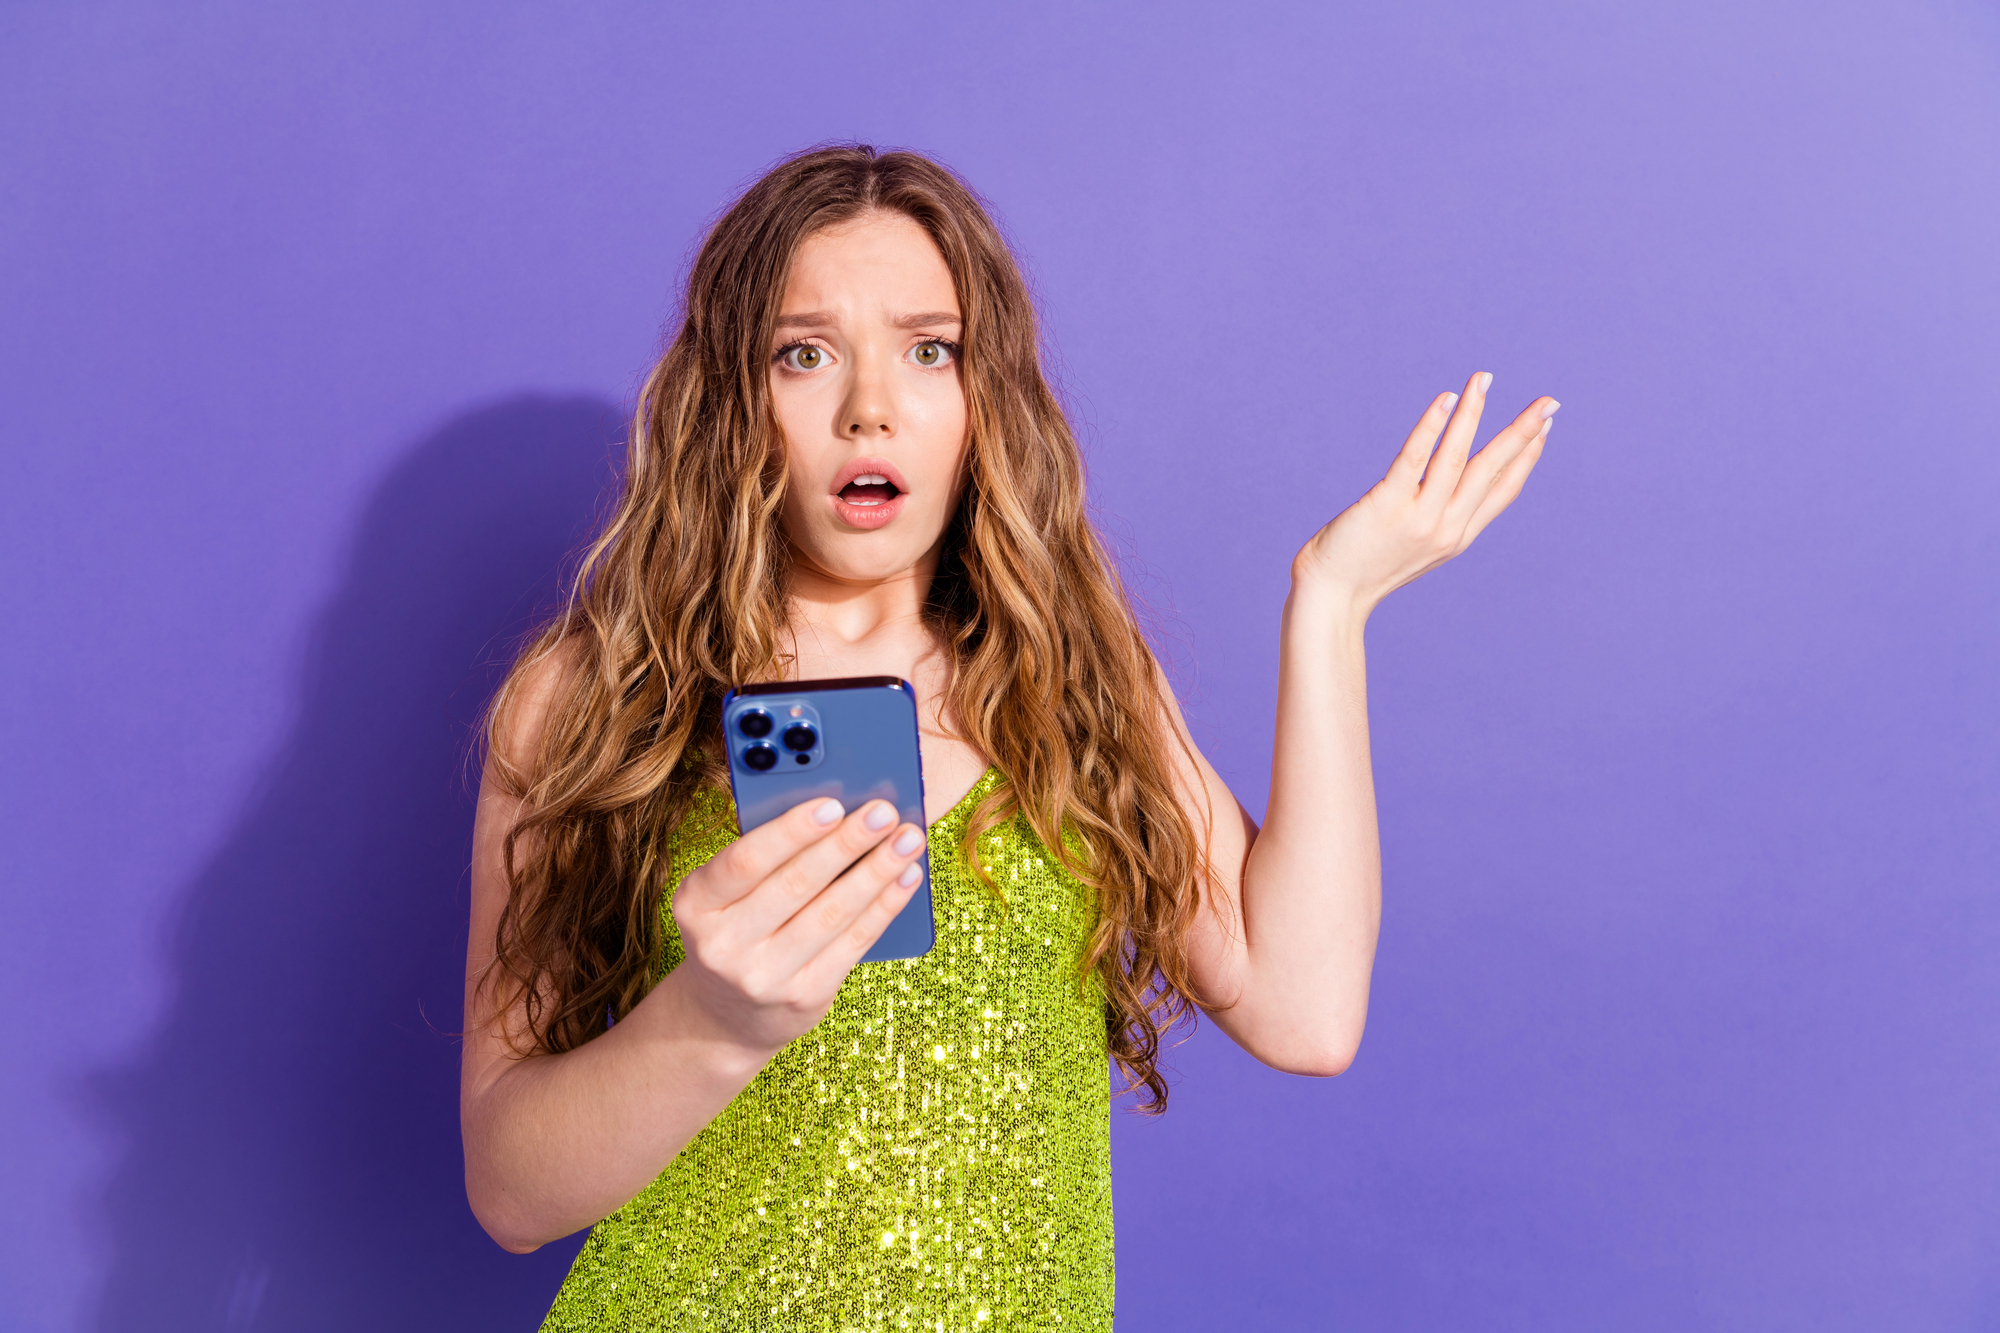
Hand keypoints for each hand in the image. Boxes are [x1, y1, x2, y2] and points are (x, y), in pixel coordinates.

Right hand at [665, 796, 926, 1054]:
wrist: (727, 1015)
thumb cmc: (737, 928)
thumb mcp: (725, 895)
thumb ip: (768, 857)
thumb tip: (840, 811)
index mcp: (696, 903)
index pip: (745, 861)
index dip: (790, 832)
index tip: (832, 804)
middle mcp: (723, 944)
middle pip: (796, 885)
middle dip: (846, 843)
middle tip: (884, 812)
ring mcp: (764, 976)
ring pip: (832, 914)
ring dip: (877, 871)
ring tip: (908, 840)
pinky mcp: (804, 997)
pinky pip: (854, 943)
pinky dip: (885, 906)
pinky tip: (907, 878)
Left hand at [1293, 370, 1557, 610]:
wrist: (1330, 598)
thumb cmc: (1363, 570)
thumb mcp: (1413, 548)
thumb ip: (1434, 521)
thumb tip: (1444, 488)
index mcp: (1457, 537)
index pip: (1502, 492)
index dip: (1526, 459)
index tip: (1544, 429)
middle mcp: (1446, 528)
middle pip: (1491, 471)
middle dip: (1523, 433)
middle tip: (1549, 401)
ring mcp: (1418, 518)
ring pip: (1456, 458)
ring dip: (1474, 414)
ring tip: (1485, 379)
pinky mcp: (1387, 506)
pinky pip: (1415, 459)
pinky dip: (1432, 426)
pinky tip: (1446, 399)